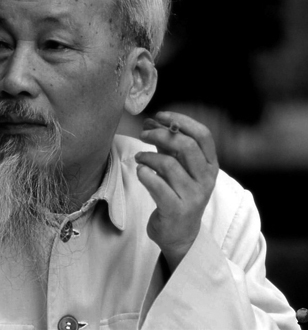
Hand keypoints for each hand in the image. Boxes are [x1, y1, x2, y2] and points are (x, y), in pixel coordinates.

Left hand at [135, 111, 218, 272]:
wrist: (180, 234)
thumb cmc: (177, 194)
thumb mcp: (178, 167)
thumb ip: (167, 145)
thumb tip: (151, 121)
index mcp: (210, 165)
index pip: (203, 135)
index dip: (181, 120)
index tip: (160, 115)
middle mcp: (206, 179)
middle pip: (187, 146)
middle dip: (161, 135)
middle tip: (144, 134)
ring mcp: (193, 196)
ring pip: (169, 164)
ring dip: (148, 156)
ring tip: (139, 157)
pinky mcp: (176, 209)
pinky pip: (157, 184)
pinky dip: (144, 173)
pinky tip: (140, 172)